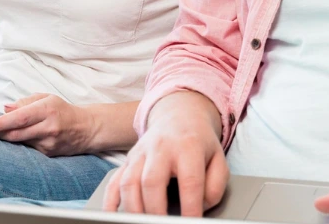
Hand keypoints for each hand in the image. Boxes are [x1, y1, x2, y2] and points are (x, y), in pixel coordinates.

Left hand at [0, 94, 97, 156]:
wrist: (86, 128)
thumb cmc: (63, 111)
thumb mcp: (46, 98)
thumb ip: (24, 102)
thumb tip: (5, 109)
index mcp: (46, 110)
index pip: (18, 118)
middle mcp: (48, 128)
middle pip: (15, 134)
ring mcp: (48, 143)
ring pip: (19, 143)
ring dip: (6, 138)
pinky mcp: (48, 154)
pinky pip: (27, 149)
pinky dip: (19, 143)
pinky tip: (20, 137)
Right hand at [104, 91, 227, 216]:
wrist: (178, 116)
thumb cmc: (199, 143)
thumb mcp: (219, 158)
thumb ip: (216, 185)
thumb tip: (200, 207)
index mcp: (188, 147)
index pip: (190, 181)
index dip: (191, 207)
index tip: (191, 222)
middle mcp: (160, 148)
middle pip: (152, 181)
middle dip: (156, 210)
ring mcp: (140, 154)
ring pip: (129, 182)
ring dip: (134, 208)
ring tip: (142, 223)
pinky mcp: (127, 160)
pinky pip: (113, 182)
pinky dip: (110, 201)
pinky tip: (112, 215)